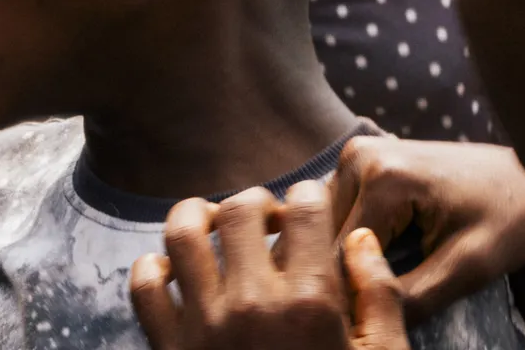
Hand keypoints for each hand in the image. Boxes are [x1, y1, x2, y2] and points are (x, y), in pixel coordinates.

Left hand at [132, 182, 405, 349]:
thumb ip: (379, 297)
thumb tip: (358, 240)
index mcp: (310, 303)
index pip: (303, 208)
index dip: (310, 199)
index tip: (310, 210)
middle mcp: (251, 303)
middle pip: (240, 209)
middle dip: (258, 204)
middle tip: (270, 224)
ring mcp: (204, 326)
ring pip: (183, 231)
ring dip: (200, 217)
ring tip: (219, 227)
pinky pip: (145, 286)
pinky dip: (155, 268)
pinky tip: (179, 274)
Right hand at [328, 136, 524, 322]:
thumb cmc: (506, 222)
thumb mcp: (467, 269)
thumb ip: (413, 296)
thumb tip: (370, 324)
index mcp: (381, 177)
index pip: (338, 252)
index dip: (351, 291)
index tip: (373, 316)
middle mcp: (360, 155)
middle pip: (328, 233)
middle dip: (346, 270)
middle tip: (382, 299)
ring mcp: (359, 151)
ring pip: (328, 221)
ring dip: (346, 253)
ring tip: (381, 280)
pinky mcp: (364, 157)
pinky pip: (341, 206)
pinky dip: (353, 235)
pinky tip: (381, 257)